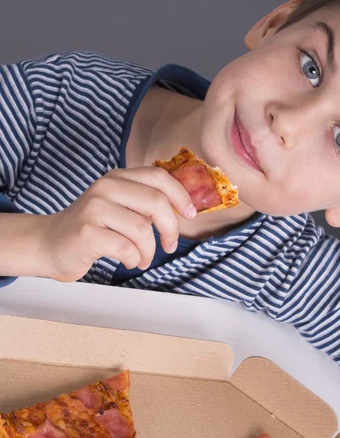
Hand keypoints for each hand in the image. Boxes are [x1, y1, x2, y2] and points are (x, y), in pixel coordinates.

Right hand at [36, 167, 196, 281]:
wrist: (52, 243)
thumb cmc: (93, 228)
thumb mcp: (119, 207)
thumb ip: (145, 203)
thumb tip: (183, 209)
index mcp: (117, 178)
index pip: (158, 176)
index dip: (180, 195)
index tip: (190, 214)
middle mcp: (105, 188)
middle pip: (156, 203)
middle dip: (170, 229)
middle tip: (169, 246)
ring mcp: (94, 208)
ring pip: (142, 230)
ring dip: (149, 251)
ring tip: (142, 259)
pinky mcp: (87, 232)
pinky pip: (126, 248)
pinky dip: (134, 259)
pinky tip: (129, 261)